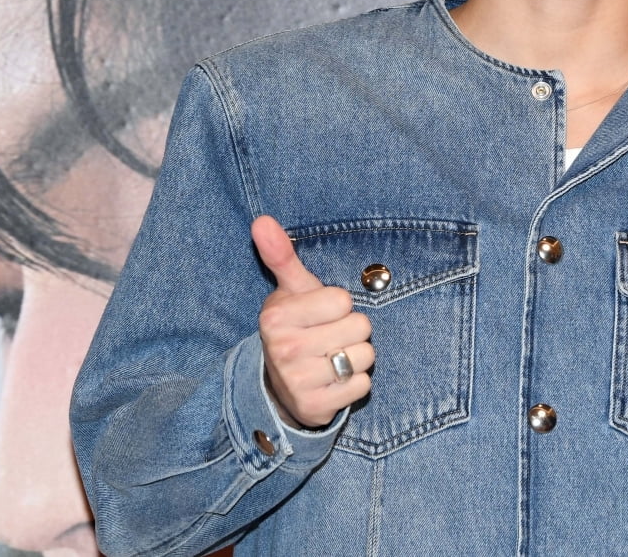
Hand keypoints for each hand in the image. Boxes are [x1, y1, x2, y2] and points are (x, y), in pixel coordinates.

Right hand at [252, 215, 373, 428]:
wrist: (279, 384)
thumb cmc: (296, 326)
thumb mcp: (290, 290)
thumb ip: (281, 255)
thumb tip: (262, 220)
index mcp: (277, 317)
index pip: (343, 300)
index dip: (339, 305)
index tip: (321, 314)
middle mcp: (284, 350)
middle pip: (360, 327)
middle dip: (352, 330)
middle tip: (329, 337)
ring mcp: (298, 382)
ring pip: (365, 357)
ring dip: (356, 357)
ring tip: (332, 357)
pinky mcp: (315, 408)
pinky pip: (363, 385)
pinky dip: (356, 383)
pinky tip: (335, 381)